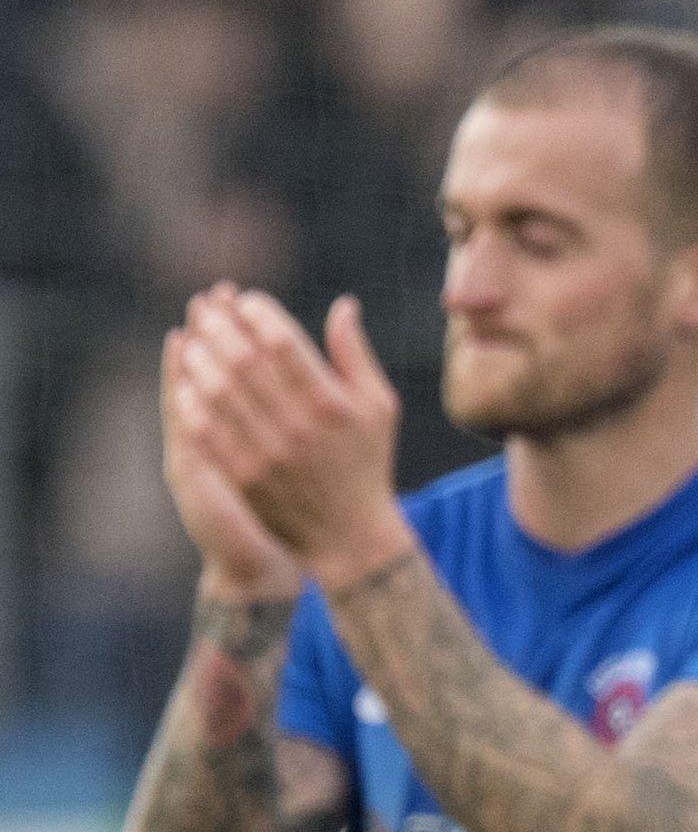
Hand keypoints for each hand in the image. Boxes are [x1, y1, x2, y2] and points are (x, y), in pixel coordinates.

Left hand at [170, 287, 410, 588]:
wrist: (349, 531)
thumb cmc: (366, 461)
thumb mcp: (379, 405)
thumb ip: (356, 355)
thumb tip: (344, 305)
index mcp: (332, 402)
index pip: (284, 341)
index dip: (259, 314)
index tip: (247, 300)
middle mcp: (299, 425)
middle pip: (245, 360)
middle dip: (221, 326)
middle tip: (208, 306)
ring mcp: (268, 453)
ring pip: (220, 391)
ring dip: (200, 358)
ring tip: (191, 336)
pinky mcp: (244, 476)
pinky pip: (207, 429)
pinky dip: (192, 400)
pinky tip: (185, 382)